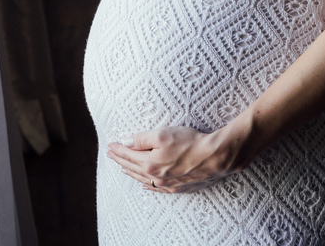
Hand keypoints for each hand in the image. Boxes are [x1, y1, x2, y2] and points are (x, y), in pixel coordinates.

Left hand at [106, 126, 239, 192]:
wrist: (214, 157)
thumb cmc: (189, 142)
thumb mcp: (162, 134)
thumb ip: (142, 138)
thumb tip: (127, 142)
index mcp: (150, 164)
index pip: (128, 155)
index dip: (118, 149)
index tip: (110, 144)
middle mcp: (156, 178)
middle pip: (133, 168)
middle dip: (120, 160)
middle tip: (111, 154)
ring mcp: (167, 185)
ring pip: (143, 179)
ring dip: (131, 172)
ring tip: (122, 168)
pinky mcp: (178, 188)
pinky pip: (156, 189)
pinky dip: (147, 184)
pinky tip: (143, 184)